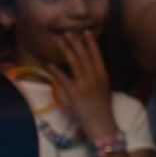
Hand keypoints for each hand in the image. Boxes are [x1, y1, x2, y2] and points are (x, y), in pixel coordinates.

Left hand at [44, 29, 116, 143]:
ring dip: (66, 50)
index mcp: (103, 76)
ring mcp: (84, 85)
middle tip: (68, 32)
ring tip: (60, 41)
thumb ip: (98, 77)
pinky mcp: (74, 93)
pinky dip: (56, 70)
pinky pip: (63, 78)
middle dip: (76, 43)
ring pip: (74, 63)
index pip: (97, 55)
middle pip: (84, 56)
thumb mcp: (105, 89)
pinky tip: (50, 63)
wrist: (101, 124)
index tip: (86, 32)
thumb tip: (90, 67)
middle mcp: (94, 77)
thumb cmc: (103, 108)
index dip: (90, 43)